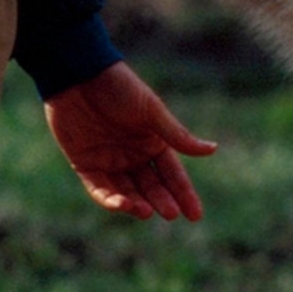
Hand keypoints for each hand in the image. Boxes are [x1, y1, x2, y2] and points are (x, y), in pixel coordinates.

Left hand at [46, 61, 217, 220]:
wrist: (79, 76)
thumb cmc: (120, 89)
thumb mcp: (152, 113)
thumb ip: (177, 136)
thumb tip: (213, 149)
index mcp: (153, 142)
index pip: (173, 174)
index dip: (184, 194)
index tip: (195, 215)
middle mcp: (133, 155)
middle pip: (152, 186)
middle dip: (162, 201)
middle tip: (170, 214)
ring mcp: (109, 161)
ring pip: (127, 192)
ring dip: (137, 204)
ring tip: (146, 211)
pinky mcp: (85, 164)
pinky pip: (100, 189)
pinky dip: (111, 200)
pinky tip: (123, 204)